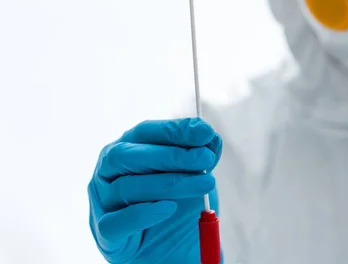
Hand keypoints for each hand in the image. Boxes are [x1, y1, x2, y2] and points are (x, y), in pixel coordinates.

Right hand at [88, 118, 221, 262]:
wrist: (170, 250)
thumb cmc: (178, 206)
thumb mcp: (195, 176)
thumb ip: (201, 156)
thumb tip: (210, 137)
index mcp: (128, 148)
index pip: (146, 131)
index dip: (175, 130)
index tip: (205, 133)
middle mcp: (108, 170)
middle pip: (129, 156)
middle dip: (172, 155)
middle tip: (205, 159)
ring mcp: (103, 201)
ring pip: (127, 187)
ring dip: (170, 184)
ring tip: (204, 184)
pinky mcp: (105, 233)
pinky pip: (117, 222)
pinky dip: (143, 214)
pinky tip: (169, 208)